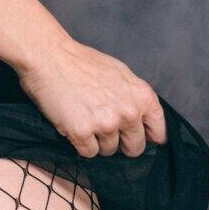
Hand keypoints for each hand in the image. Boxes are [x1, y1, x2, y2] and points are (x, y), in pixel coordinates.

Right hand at [17, 33, 166, 157]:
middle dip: (122, 143)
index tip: (138, 138)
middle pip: (135, 148)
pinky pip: (89, 153)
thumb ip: (134, 97)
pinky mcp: (82, 132)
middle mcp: (129, 112)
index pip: (159, 132)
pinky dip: (81, 143)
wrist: (49, 57)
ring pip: (109, 151)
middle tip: (105, 129)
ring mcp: (106, 124)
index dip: (149, 137)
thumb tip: (142, 120)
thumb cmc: (82, 62)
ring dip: (98, 142)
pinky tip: (74, 125)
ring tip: (85, 120)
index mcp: (142, 96)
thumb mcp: (120, 73)